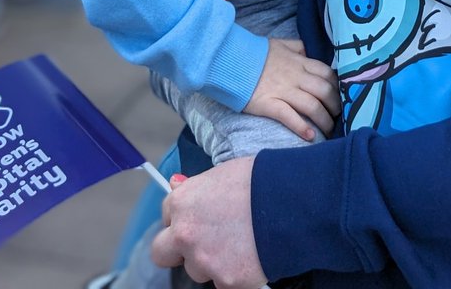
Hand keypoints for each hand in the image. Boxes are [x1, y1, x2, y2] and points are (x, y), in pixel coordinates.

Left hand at [152, 160, 267, 287]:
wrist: (289, 203)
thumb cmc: (259, 180)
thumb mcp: (222, 173)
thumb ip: (195, 187)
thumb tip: (177, 184)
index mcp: (182, 202)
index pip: (165, 215)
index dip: (182, 215)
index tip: (196, 216)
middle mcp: (185, 234)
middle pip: (162, 253)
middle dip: (176, 249)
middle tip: (201, 242)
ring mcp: (204, 260)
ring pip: (197, 269)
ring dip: (211, 260)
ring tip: (239, 242)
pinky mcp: (226, 281)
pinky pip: (223, 281)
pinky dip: (234, 272)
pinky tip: (251, 254)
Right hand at [245, 37, 339, 141]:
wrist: (230, 60)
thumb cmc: (256, 53)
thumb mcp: (280, 44)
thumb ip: (297, 48)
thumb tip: (309, 53)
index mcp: (299, 61)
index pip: (327, 74)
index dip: (337, 87)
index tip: (340, 96)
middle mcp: (295, 76)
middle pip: (324, 91)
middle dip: (335, 105)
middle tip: (338, 116)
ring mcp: (283, 91)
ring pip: (312, 106)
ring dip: (324, 120)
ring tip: (329, 130)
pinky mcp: (269, 104)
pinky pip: (290, 117)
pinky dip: (302, 127)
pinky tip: (311, 136)